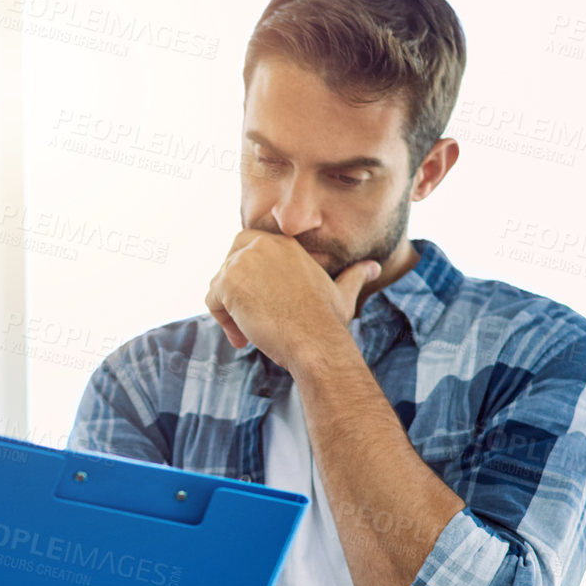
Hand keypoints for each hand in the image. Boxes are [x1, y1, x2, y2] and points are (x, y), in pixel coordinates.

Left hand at [205, 229, 379, 369]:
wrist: (315, 342)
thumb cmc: (329, 323)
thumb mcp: (344, 293)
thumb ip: (355, 276)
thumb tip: (374, 267)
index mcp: (285, 244)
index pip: (249, 248)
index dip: (250, 277)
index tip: (264, 305)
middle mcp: (262, 245)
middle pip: (229, 262)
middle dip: (233, 290)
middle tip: (251, 319)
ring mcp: (243, 262)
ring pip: (219, 285)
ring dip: (230, 312)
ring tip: (251, 335)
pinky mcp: (228, 282)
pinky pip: (211, 300)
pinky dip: (221, 322)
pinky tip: (242, 338)